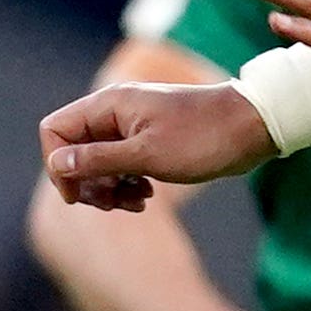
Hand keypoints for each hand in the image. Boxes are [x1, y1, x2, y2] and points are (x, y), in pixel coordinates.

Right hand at [40, 81, 274, 211]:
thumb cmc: (203, 138)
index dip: (58, 165)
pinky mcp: (147, 141)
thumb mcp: (145, 155)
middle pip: (72, 151)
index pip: (55, 131)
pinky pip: (119, 165)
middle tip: (112, 204)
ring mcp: (131, 127)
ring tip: (135, 203)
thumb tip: (56, 164)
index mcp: (109, 106)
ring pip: (95, 162)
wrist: (256, 127)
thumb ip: (96, 160)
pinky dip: (125, 185)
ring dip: (108, 189)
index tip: (78, 194)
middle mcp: (115, 112)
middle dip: (86, 183)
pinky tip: (145, 197)